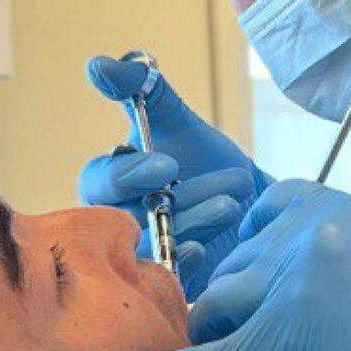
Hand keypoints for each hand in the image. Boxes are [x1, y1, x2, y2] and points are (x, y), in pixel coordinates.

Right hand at [80, 54, 272, 300]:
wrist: (252, 200)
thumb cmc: (205, 159)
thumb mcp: (178, 119)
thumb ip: (141, 89)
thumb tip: (99, 64)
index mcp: (113, 185)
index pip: (98, 183)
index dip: (126, 174)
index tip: (165, 162)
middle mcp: (121, 224)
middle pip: (123, 219)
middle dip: (167, 200)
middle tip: (201, 185)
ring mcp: (144, 257)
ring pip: (153, 247)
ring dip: (191, 223)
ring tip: (230, 204)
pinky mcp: (171, 285)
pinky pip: (167, 284)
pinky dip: (185, 265)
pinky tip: (207, 250)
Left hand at [141, 180, 350, 350]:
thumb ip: (337, 252)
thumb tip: (290, 276)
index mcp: (337, 209)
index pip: (267, 207)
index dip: (256, 243)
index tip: (258, 269)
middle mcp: (307, 235)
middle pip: (237, 258)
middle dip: (240, 296)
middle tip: (254, 327)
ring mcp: (289, 285)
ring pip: (216, 301)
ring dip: (217, 328)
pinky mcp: (278, 340)